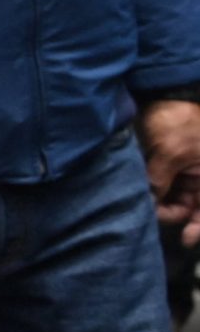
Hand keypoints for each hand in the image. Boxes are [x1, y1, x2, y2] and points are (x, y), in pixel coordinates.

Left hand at [139, 100, 199, 247]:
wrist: (166, 91)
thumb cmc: (178, 120)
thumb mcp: (169, 153)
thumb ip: (159, 182)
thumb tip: (147, 204)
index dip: (199, 228)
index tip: (186, 240)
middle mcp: (198, 177)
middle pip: (186, 208)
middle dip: (170, 212)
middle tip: (150, 210)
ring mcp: (183, 170)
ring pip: (170, 197)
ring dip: (158, 200)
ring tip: (143, 198)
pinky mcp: (166, 164)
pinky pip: (160, 184)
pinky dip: (151, 189)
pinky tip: (139, 190)